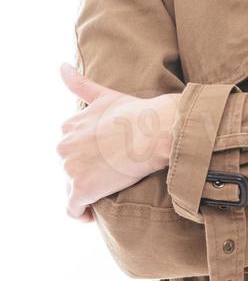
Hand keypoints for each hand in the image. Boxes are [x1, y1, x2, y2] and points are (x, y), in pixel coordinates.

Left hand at [56, 62, 179, 221]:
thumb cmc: (136, 113)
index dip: (87, 154)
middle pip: (70, 168)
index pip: (71, 148)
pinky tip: (93, 213)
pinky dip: (80, 215)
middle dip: (86, 171)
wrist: (154, 131)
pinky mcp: (81, 190)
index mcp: (69, 126)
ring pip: (72, 188)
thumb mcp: (104, 94)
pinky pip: (73, 210)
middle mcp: (64, 146)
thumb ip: (79, 82)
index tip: (104, 159)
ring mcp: (70, 168)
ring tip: (108, 190)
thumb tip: (60, 65)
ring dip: (86, 192)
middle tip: (111, 173)